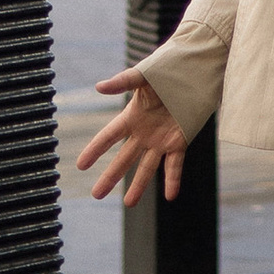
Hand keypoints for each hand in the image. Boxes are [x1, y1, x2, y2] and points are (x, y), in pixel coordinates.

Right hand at [77, 72, 186, 207]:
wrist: (193, 71)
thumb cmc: (165, 70)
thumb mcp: (143, 76)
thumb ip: (122, 82)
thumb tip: (98, 87)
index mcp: (131, 116)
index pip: (108, 137)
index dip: (94, 150)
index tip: (80, 166)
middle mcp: (143, 132)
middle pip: (124, 158)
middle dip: (110, 176)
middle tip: (96, 195)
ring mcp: (161, 139)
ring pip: (147, 167)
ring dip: (139, 186)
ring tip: (129, 203)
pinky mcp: (179, 141)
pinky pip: (174, 165)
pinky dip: (173, 180)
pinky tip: (170, 196)